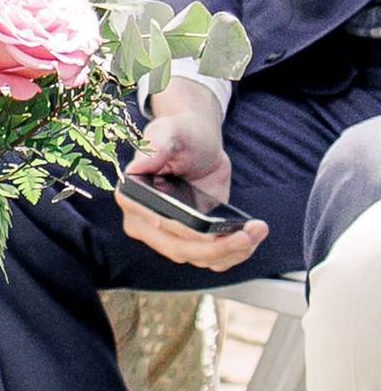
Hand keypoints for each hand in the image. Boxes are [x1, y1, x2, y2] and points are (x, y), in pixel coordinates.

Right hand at [116, 78, 266, 270]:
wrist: (199, 144)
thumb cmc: (181, 134)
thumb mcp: (168, 130)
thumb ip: (155, 145)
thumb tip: (139, 166)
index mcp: (133, 198)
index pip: (160, 225)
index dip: (189, 233)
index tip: (216, 232)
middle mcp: (144, 222)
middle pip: (179, 249)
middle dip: (216, 248)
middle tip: (247, 235)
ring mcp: (168, 235)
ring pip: (198, 259)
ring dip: (231, 253)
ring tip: (257, 231)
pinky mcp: (192, 240)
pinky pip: (211, 259)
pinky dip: (233, 255)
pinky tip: (252, 237)